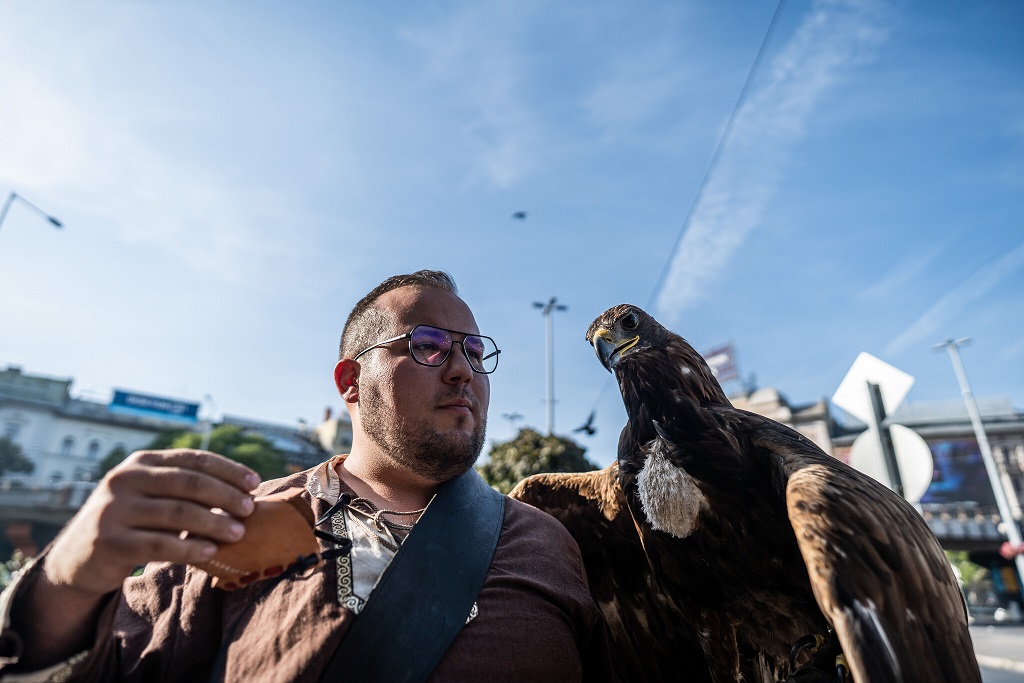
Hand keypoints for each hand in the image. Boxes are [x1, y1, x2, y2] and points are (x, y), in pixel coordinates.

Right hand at [42, 449, 259, 597]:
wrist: (78, 558)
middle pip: (189, 483)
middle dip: (226, 496)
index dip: (228, 470)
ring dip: (214, 523)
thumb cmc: (133, 524)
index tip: (256, 483)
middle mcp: (125, 479)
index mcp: (141, 462)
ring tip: (238, 532)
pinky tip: (211, 551)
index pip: (194, 459)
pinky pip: (159, 544)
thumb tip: (246, 493)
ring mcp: (114, 509)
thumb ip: (186, 490)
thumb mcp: (153, 497)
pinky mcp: (108, 541)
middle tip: (250, 510)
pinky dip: (189, 547)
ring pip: (177, 513)